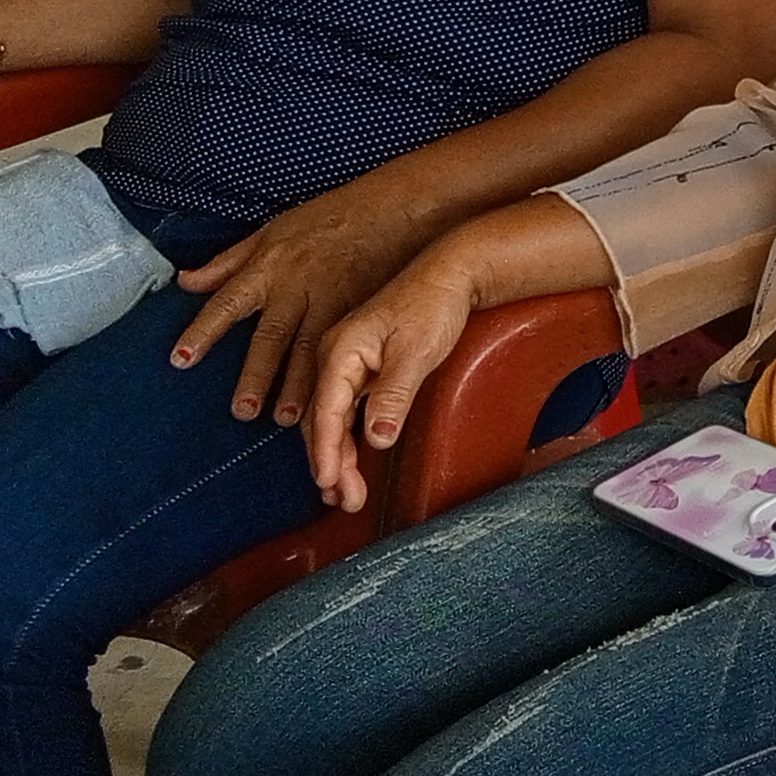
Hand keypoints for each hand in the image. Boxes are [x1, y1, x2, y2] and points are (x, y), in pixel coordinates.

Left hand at [171, 186, 428, 427]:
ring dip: (300, 385)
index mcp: (269, 267)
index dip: (203, 331)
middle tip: (245, 411)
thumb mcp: (272, 230)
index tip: (180, 359)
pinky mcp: (361, 309)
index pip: (227, 302)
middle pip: (271, 336)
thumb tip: (186, 281)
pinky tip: (335, 398)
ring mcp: (330, 300)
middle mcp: (296, 287)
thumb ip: (227, 262)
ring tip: (291, 418)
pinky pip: (344, 346)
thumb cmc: (331, 216)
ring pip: (310, 348)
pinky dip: (337, 374)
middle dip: (257, 374)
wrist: (396, 206)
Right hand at [297, 256, 482, 510]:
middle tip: (346, 501)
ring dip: (338, 456)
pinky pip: (346, 410)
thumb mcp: (416, 353)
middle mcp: (335, 357)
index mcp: (339, 351)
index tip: (329, 484)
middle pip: (323, 421)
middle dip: (331, 464)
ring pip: (332, 419)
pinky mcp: (364, 366)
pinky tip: (353, 461)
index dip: (325, 452)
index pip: (325, 413)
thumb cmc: (433, 307)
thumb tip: (375, 438)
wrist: (452, 274)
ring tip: (346, 494)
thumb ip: (393, 395)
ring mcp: (348, 362)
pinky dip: (348, 438)